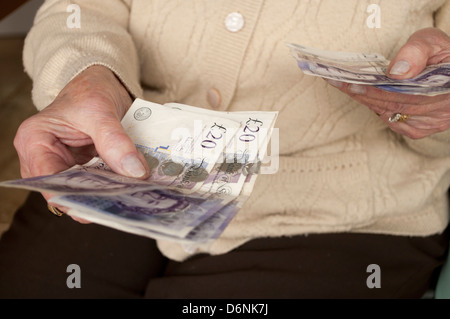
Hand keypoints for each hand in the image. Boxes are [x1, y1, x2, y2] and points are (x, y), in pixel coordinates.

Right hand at [14, 65, 148, 221]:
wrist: (100, 85)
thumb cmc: (89, 91)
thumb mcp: (100, 111)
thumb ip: (115, 141)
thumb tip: (134, 171)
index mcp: (35, 142)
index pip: (48, 180)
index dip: (73, 196)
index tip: (101, 203)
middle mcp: (43, 159)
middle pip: (65, 190)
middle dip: (93, 199)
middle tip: (121, 205)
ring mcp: (64, 167)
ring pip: (83, 192)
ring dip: (105, 195)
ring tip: (129, 200)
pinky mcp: (83, 170)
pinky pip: (96, 184)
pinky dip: (112, 187)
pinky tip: (130, 191)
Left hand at [326, 27, 449, 138]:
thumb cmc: (445, 56)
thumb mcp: (436, 43)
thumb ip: (417, 51)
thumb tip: (395, 72)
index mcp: (444, 90)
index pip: (400, 92)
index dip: (372, 88)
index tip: (348, 80)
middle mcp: (437, 113)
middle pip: (389, 104)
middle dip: (359, 91)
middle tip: (334, 79)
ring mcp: (426, 125)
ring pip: (387, 113)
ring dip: (363, 98)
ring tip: (340, 83)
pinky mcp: (417, 130)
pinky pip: (390, 119)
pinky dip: (374, 105)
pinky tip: (360, 93)